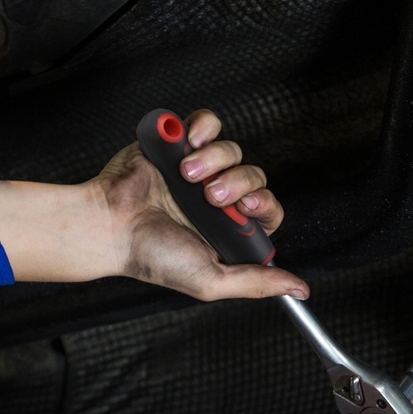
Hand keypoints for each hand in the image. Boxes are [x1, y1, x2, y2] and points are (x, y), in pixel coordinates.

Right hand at [0, 110, 308, 301]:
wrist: (112, 225)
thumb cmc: (153, 257)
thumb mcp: (212, 281)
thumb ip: (257, 283)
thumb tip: (300, 290)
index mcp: (226, 231)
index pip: (267, 209)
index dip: (263, 203)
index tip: (244, 207)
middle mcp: (215, 200)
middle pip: (255, 175)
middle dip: (238, 181)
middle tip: (211, 195)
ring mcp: (198, 170)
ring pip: (232, 149)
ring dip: (214, 160)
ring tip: (186, 176)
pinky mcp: (179, 143)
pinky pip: (208, 123)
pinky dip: (203, 128)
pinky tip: (186, 145)